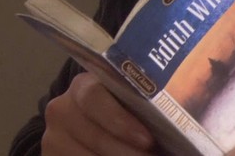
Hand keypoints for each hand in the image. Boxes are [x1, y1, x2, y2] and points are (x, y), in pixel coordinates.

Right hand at [42, 72, 156, 154]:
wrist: (92, 122)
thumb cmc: (123, 108)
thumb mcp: (129, 99)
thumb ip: (147, 102)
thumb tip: (181, 117)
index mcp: (84, 86)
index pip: (95, 99)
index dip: (121, 122)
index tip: (148, 140)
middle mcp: (62, 109)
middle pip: (96, 137)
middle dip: (129, 153)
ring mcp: (53, 137)